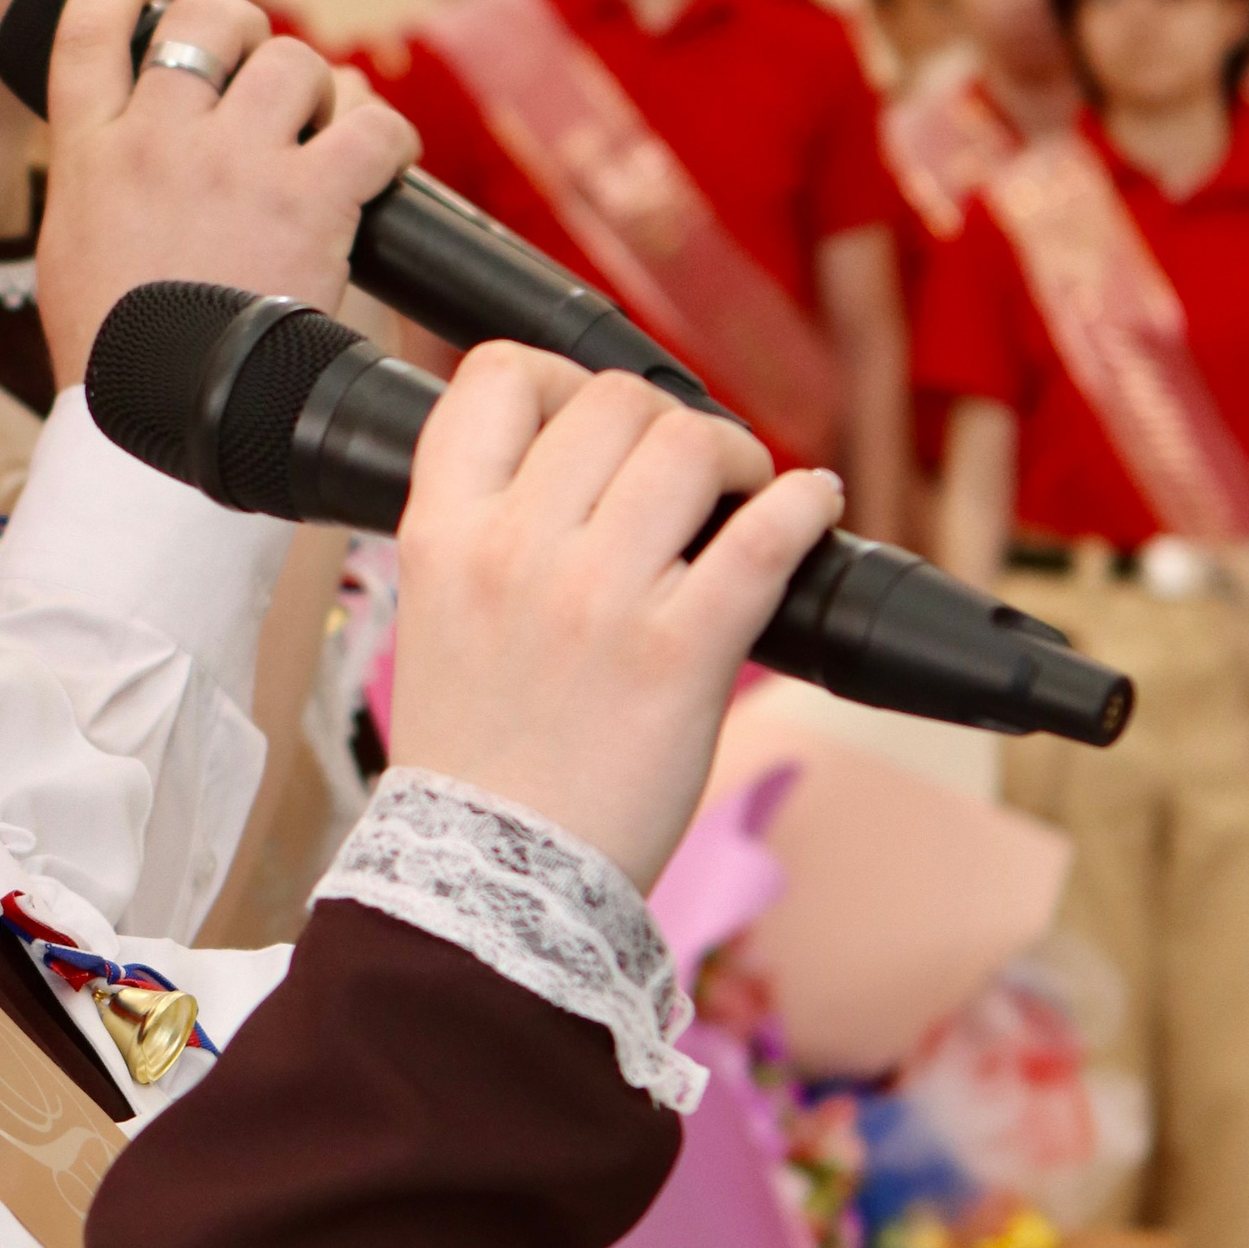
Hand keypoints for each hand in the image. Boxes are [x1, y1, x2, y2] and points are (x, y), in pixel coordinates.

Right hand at [34, 0, 417, 390]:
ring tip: (325, 132)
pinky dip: (387, 137)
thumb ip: (100, 185)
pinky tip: (381, 163)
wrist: (167, 421)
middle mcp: (158, 139)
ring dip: (320, 89)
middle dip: (245, 30)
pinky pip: (371, 125)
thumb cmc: (121, 358)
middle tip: (263, 72)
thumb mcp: (71, 254)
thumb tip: (130, 153)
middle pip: (208, 20)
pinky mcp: (307, 197)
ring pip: (295, 60)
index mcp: (88, 152)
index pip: (88, 25)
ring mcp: (233, 162)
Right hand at [387, 344, 842, 886]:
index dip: (559, 375)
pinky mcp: (679, 653)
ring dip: (735, 454)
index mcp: (443, 532)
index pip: (496, 377)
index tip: (592, 415)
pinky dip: (804, 505)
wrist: (491, 873)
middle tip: (690, 470)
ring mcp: (597, 598)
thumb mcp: (438, 611)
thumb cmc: (477, 751)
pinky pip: (764, 536)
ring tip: (743, 493)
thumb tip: (581, 455)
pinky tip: (810, 507)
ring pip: (690, 446)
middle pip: (614, 400)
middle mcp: (514, 549)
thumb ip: (488, 526)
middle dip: (667, 419)